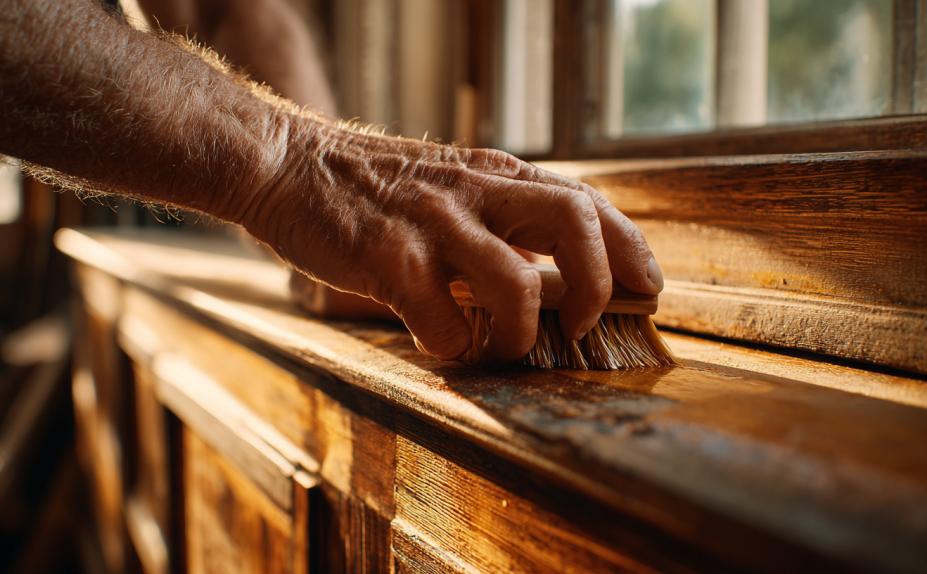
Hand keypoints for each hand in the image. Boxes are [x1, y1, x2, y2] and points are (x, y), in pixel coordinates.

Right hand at [233, 117, 661, 362]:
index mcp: (492, 175)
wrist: (285, 163)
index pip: (585, 199)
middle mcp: (472, 192)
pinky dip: (453, 347)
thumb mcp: (447, 183)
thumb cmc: (370, 186)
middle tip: (585, 324)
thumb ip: (497, 215)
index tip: (648, 286)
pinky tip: (440, 343)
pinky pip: (442, 321)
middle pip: (572, 222)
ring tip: (508, 348)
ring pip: (513, 280)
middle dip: (597, 282)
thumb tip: (550, 270)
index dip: (628, 247)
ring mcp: (431, 224)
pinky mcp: (387, 258)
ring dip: (523, 330)